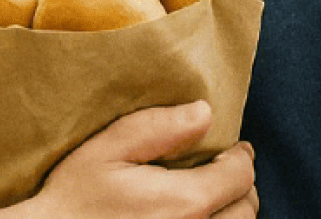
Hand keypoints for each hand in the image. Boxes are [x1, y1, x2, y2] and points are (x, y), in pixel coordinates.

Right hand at [0, 101, 258, 218]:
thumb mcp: (105, 151)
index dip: (241, 156)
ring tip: (212, 194)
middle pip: (246, 208)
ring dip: (231, 210)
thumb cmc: (74, 198)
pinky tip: (194, 215)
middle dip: (240, 184)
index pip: (239, 176)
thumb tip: (204, 112)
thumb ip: (155, 128)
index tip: (235, 147)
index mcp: (184, 202)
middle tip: (224, 169)